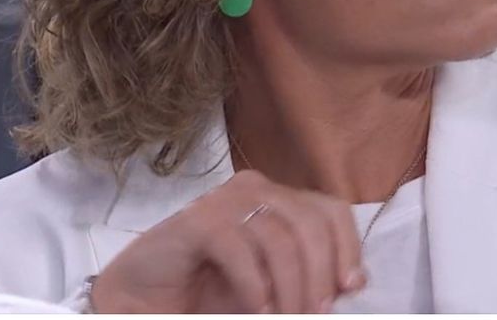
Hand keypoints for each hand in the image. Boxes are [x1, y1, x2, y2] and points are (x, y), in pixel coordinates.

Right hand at [91, 169, 365, 313]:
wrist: (142, 300)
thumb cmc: (211, 292)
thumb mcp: (272, 283)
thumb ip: (307, 274)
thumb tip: (353, 282)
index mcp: (280, 199)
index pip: (332, 211)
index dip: (348, 248)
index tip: (351, 288)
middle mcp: (256, 190)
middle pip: (311, 224)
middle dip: (320, 275)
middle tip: (315, 313)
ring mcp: (224, 200)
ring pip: (280, 239)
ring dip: (290, 288)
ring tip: (285, 317)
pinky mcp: (196, 221)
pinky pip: (240, 250)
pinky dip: (254, 286)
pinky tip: (257, 309)